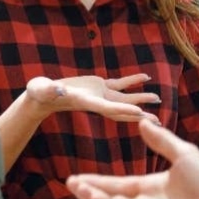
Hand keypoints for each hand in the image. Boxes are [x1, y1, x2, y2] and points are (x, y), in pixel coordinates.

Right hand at [26, 73, 160, 123]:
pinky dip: (132, 80)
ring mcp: (100, 94)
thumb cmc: (39, 93)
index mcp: (86, 103)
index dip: (124, 110)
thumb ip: (49, 90)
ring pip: (125, 97)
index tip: (139, 113)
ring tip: (158, 98)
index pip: (108, 108)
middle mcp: (97, 102)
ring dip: (141, 97)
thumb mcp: (41, 90)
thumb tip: (57, 89)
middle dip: (139, 115)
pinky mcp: (99, 86)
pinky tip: (145, 76)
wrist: (41, 96)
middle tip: (158, 122)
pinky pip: (119, 83)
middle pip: (122, 109)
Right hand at [66, 119, 198, 198]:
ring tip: (77, 187)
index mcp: (153, 188)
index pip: (120, 186)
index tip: (80, 177)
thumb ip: (161, 140)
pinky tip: (93, 197)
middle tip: (70, 183)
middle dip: (89, 192)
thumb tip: (142, 121)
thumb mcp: (181, 153)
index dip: (100, 182)